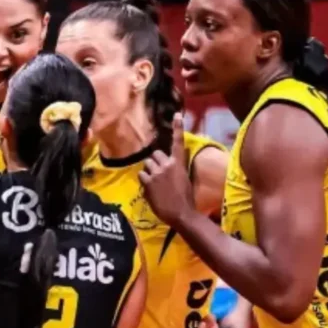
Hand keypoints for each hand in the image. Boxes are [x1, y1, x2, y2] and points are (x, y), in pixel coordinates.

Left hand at [138, 113, 194, 227]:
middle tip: (158, 174)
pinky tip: (151, 190)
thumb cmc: (186, 199)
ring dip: (149, 171)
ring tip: (155, 183)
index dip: (178, 128)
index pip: (178, 143)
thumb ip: (178, 168)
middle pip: (155, 154)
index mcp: (179, 164)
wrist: (181, 213)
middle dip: (155, 162)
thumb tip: (176, 160)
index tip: (177, 114)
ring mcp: (157, 173)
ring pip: (146, 164)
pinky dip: (144, 181)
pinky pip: (141, 175)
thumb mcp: (185, 179)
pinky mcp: (148, 182)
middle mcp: (167, 165)